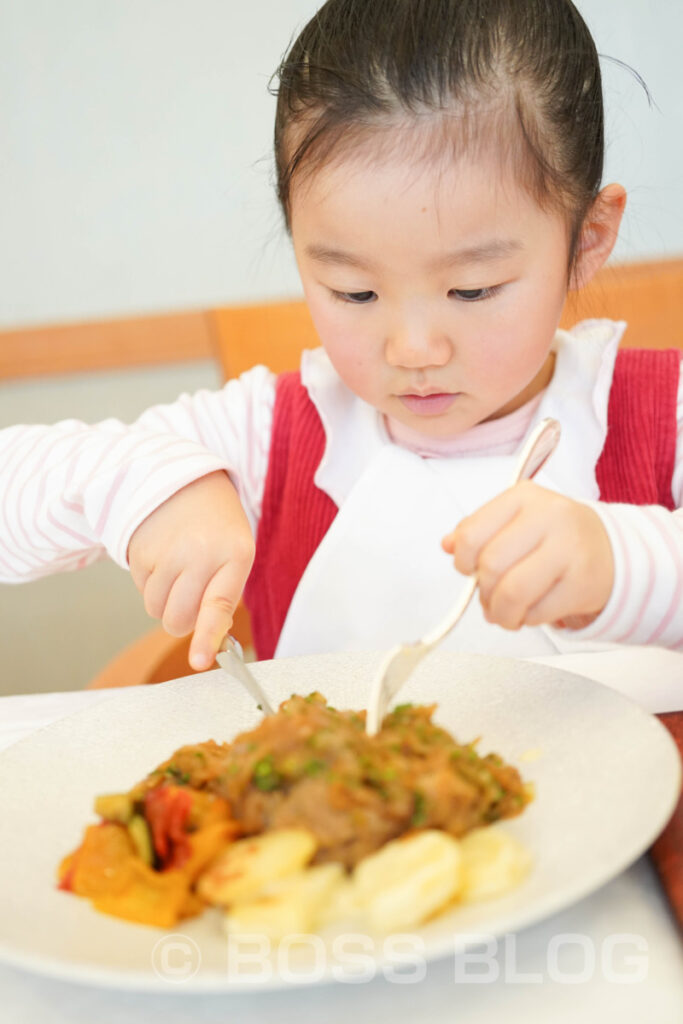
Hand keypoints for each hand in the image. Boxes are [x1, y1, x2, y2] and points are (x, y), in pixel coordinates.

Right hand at [127, 471, 254, 670]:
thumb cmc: (217, 526)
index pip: (218, 604)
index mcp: (235, 554)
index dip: (206, 637)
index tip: (199, 661)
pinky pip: (141, 591)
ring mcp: (167, 552)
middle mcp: (200, 553)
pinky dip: (151, 583)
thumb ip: (224, 595)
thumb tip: (208, 642)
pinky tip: (163, 557)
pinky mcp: (140, 551)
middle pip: (178, 618)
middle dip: (182, 620)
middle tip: (191, 596)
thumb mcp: (235, 552)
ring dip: (164, 601)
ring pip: (156, 610)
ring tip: (179, 569)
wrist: (182, 480)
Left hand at [441, 481, 613, 630]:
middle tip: (489, 599)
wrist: (609, 550)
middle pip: (491, 565)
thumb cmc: (551, 537)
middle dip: (483, 592)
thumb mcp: (514, 521)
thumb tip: (447, 545)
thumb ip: (477, 531)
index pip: (472, 534)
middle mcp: (550, 516)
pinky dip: (526, 619)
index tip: (468, 570)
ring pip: (513, 592)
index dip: (462, 561)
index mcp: (523, 496)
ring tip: (504, 613)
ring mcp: (570, 548)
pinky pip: (538, 612)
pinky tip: (530, 611)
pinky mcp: (584, 582)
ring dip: (501, 612)